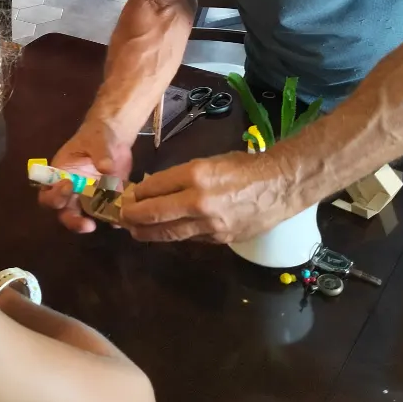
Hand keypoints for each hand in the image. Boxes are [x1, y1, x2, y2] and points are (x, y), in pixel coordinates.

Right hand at [38, 121, 133, 232]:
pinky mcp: (105, 201)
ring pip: (84, 218)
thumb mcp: (98, 140)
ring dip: (94, 223)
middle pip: (63, 213)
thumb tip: (106, 167)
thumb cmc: (97, 136)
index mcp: (60, 176)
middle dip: (73, 221)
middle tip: (87, 224)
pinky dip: (112, 219)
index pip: (48, 193)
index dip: (55, 196)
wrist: (115, 139)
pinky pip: (105, 215)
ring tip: (108, 221)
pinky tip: (120, 219)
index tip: (69, 185)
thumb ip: (101, 153)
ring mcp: (87, 198)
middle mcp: (71, 192)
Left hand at [120, 151, 293, 243]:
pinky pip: (189, 238)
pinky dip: (174, 236)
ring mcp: (209, 224)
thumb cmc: (244, 167)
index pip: (154, 187)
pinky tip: (165, 234)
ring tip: (134, 232)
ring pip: (168, 233)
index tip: (128, 196)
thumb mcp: (209, 162)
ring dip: (147, 233)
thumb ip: (182, 177)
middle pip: (154, 214)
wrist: (280, 185)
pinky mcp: (219, 239)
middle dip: (133, 217)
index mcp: (196, 175)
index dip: (137, 194)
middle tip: (122, 218)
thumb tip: (156, 189)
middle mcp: (198, 201)